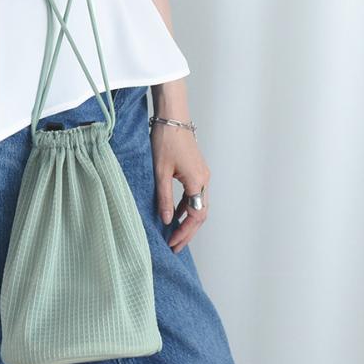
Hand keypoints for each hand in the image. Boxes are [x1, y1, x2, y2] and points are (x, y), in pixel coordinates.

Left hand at [150, 121, 210, 253]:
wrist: (172, 117)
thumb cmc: (166, 140)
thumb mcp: (160, 171)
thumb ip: (164, 197)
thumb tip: (165, 220)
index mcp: (197, 181)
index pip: (195, 215)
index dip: (184, 232)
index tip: (171, 243)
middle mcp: (204, 180)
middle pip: (200, 214)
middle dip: (188, 232)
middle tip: (175, 247)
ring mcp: (202, 175)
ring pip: (199, 205)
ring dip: (188, 221)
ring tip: (175, 235)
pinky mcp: (196, 170)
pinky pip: (194, 195)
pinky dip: (186, 208)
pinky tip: (174, 214)